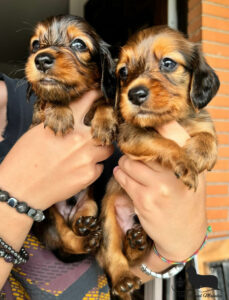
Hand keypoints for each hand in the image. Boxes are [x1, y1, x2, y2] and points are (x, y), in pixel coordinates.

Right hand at [0, 90, 112, 209]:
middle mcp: (80, 139)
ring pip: (108, 148)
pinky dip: (94, 166)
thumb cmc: (24, 160)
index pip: (88, 102)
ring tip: (88, 153)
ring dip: (100, 148)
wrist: (22, 189)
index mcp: (66, 124)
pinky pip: (100, 167)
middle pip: (105, 127)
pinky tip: (81, 168)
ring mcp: (87, 158)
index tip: (99, 96)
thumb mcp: (38, 132)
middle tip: (96, 131)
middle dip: (102, 128)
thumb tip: (72, 117)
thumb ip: (59, 123)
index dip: (95, 97)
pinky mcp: (89, 175)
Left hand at [114, 121, 206, 261]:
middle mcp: (175, 171)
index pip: (168, 129)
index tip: (138, 123)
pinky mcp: (144, 200)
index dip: (150, 123)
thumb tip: (156, 127)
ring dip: (125, 161)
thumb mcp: (192, 173)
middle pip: (142, 144)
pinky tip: (123, 174)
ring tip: (128, 164)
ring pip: (128, 161)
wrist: (185, 234)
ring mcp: (158, 186)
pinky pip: (123, 177)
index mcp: (189, 160)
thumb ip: (178, 152)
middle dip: (133, 146)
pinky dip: (120, 173)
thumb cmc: (186, 199)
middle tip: (129, 146)